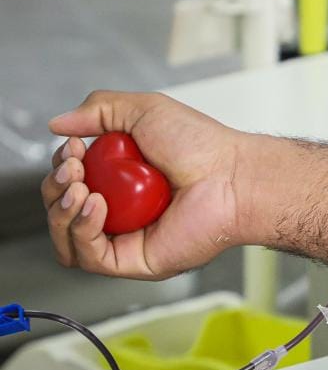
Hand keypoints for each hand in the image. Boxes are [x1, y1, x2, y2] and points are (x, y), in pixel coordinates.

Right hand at [41, 91, 249, 279]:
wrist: (231, 173)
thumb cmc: (202, 146)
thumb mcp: (144, 110)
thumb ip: (98, 109)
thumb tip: (57, 124)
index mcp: (121, 182)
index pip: (69, 184)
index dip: (60, 168)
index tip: (74, 148)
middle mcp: (122, 212)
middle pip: (62, 212)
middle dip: (55, 187)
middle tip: (74, 166)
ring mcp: (128, 238)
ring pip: (67, 240)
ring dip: (61, 210)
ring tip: (80, 186)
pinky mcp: (136, 260)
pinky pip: (91, 257)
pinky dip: (82, 230)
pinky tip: (96, 205)